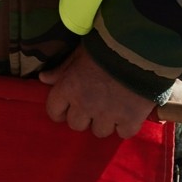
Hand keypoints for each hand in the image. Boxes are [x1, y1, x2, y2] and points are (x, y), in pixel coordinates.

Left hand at [37, 46, 154, 138]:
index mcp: (68, 89)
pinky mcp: (131, 120)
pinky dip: (125, 126)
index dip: (59, 111)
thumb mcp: (78, 55)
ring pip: (99, 132)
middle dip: (83, 117)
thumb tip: (43, 79)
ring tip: (111, 110)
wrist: (138, 50)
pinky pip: (123, 133)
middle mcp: (85, 106)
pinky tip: (128, 114)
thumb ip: (61, 70)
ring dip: (104, 123)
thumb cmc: (104, 49)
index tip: (66, 109)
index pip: (54, 111)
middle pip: (76, 125)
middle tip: (92, 107)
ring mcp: (108, 115)